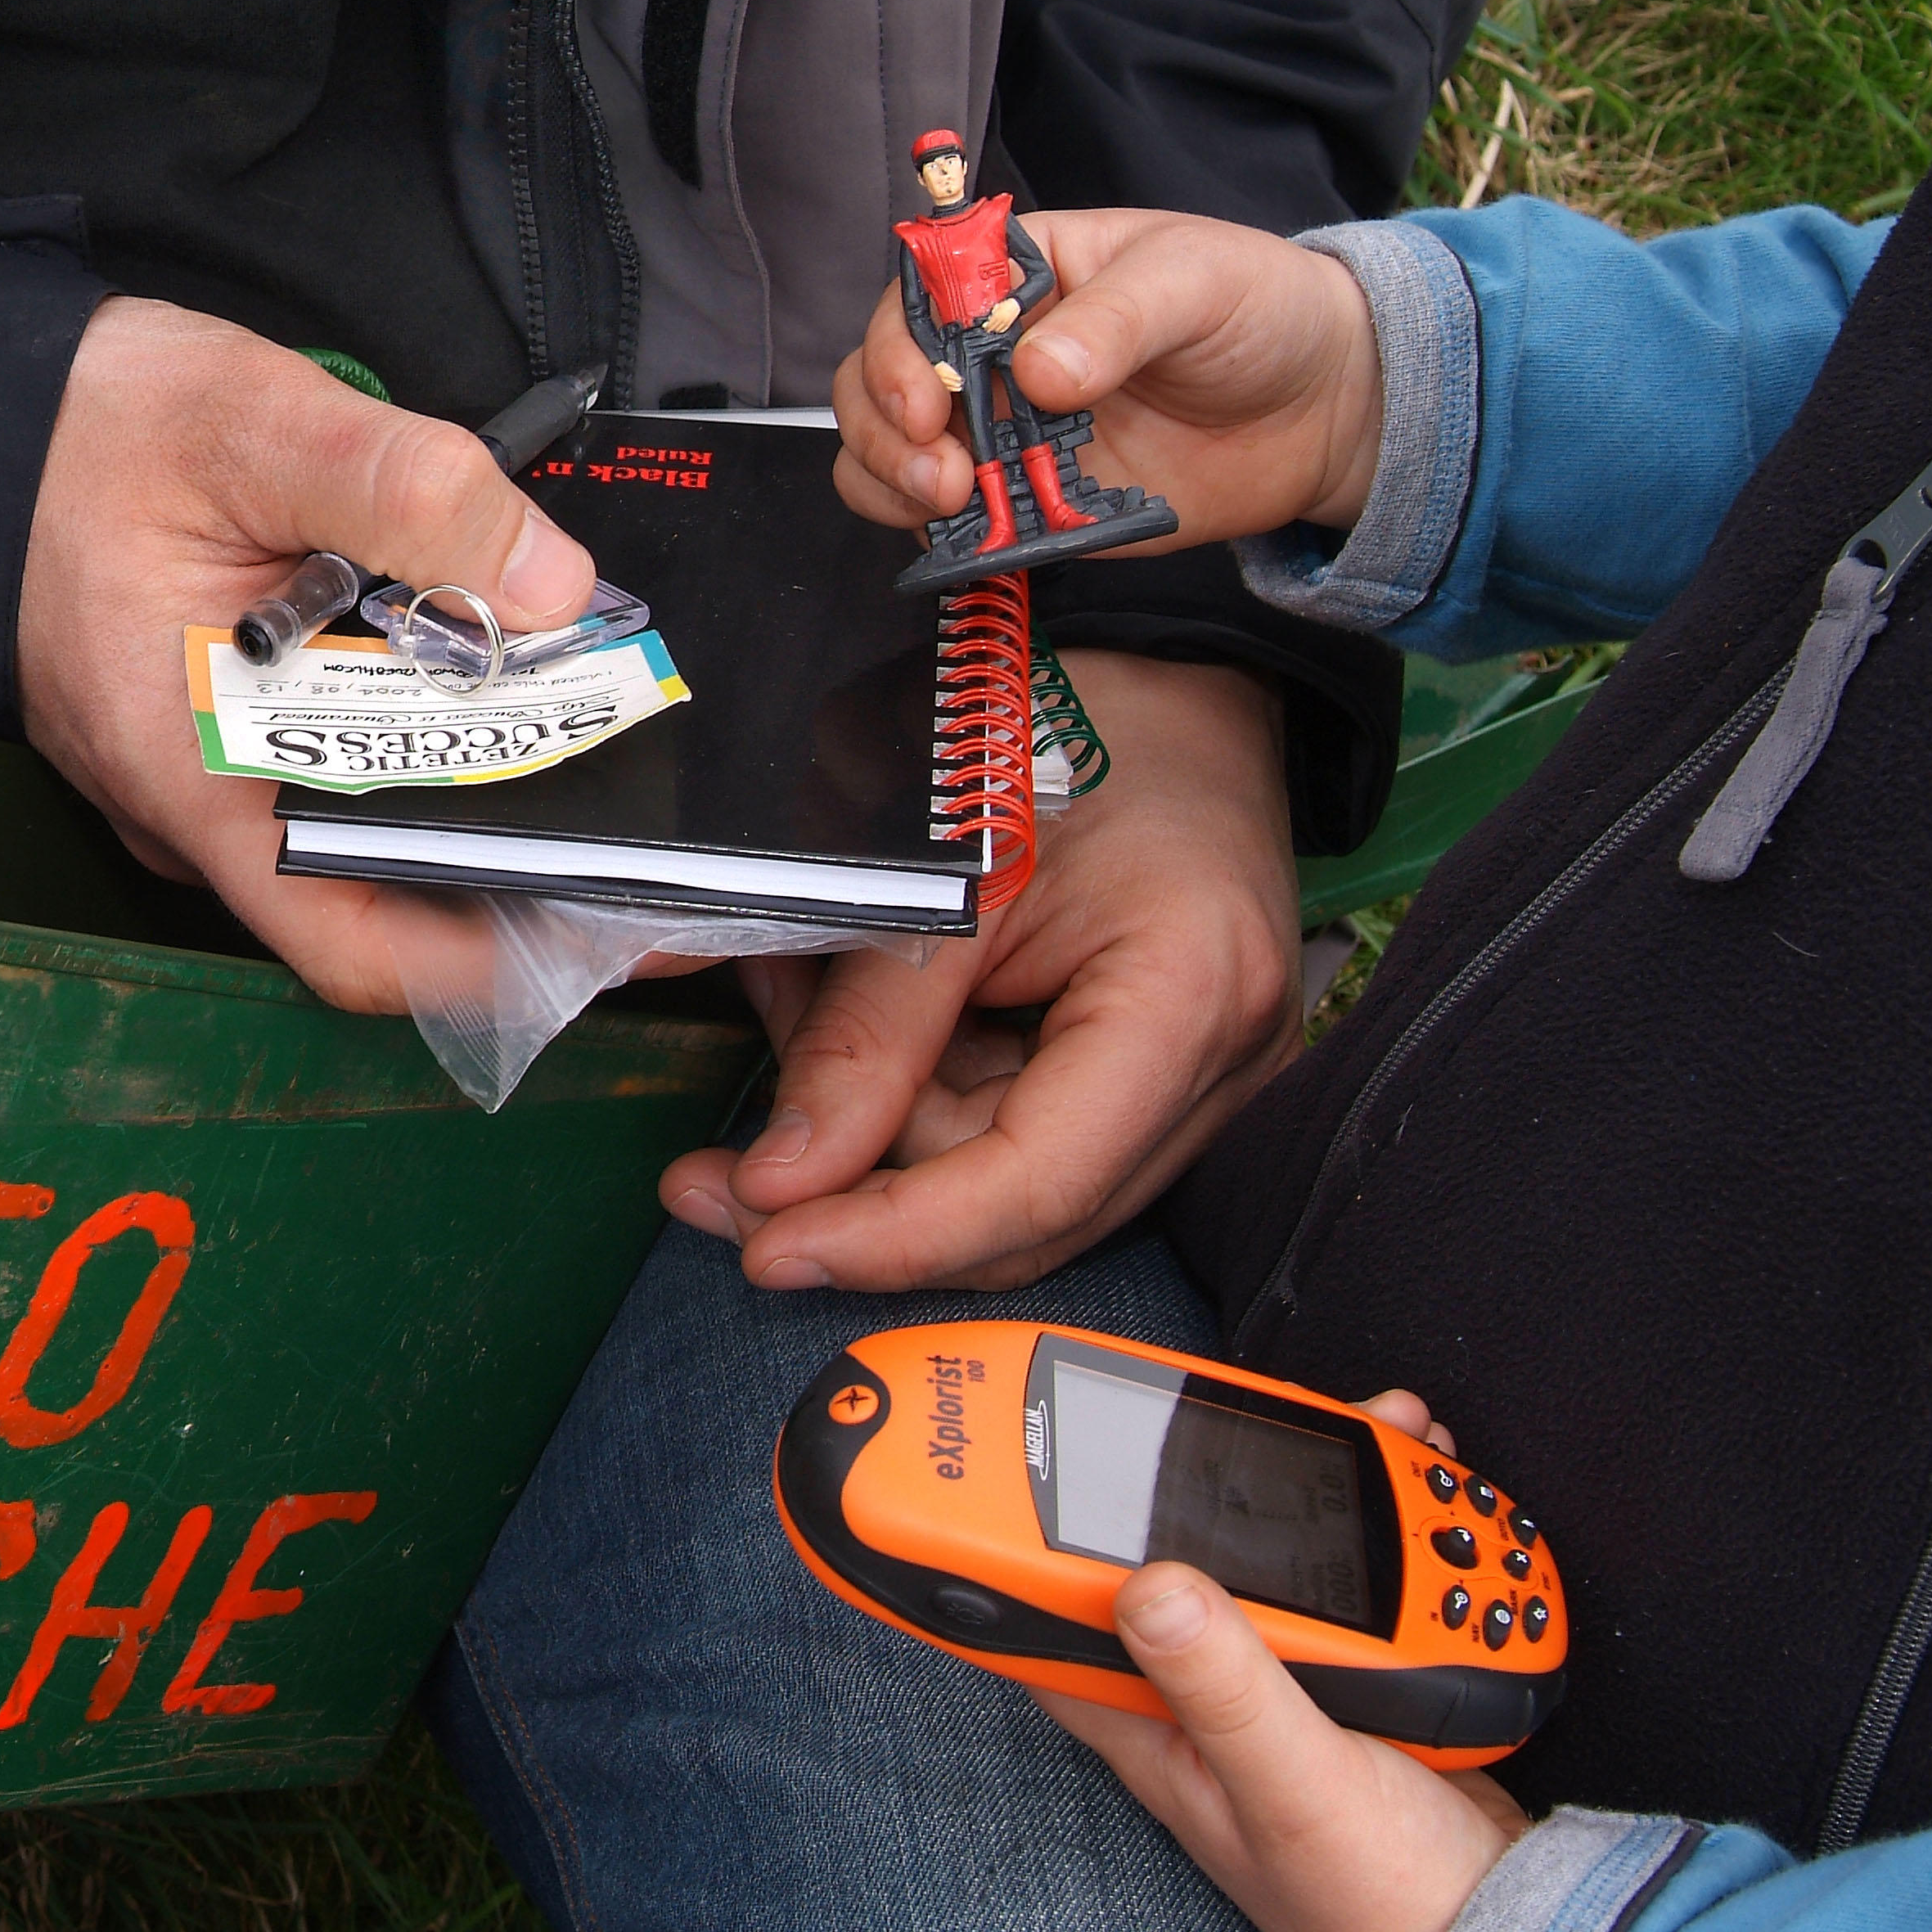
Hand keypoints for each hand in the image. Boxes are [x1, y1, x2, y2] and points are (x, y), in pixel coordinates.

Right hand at [18, 298, 597, 1012]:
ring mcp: (210, 790)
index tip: (621, 926)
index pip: (360, 944)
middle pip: (391, 899)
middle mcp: (202, 819)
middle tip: (662, 833)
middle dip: (527, 874)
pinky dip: (430, 753)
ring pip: (370, 839)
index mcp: (198, 780)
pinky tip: (506, 691)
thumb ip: (410, 489)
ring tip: (613, 754)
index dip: (501, 957)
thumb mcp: (253, 422)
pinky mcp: (222, 747)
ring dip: (484, 805)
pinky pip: (339, 780)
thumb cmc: (80, 433)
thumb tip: (554, 581)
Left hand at [659, 649, 1300, 1290]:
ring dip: (875, 1131)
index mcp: (1189, 999)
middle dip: (860, 1201)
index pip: (1034, 1183)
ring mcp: (1193, 1083)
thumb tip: (779, 1185)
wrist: (1168, 681)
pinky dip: (916, 1096)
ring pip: (1000, 1183)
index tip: (767, 1250)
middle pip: (1016, 1214)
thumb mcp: (946, 869)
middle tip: (714, 1179)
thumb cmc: (1073, 730)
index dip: (892, 1238)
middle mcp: (1218, 1068)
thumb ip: (867, 1036)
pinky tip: (849, 1021)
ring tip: (793, 1004)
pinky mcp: (1149, 1080)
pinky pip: (1012, 1135)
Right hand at [834, 209, 1384, 545]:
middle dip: (882, 428)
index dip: (899, 348)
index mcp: (1019, 272)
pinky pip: (944, 521)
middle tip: (940, 473)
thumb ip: (1118, 320)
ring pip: (886, 452)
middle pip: (876, 379)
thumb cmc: (1258, 311)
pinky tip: (965, 535)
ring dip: (888, 481)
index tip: (928, 402)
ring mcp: (999, 429)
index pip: (916, 296)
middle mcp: (990, 350)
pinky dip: (931, 535)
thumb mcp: (1196, 284)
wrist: (1320, 409)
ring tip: (947, 503)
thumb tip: (1039, 373)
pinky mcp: (1023, 499)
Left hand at [982, 297, 1020, 333]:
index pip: (989, 324)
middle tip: (987, 329)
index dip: (986, 327)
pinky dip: (1000, 330)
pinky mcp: (1009, 324)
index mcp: (997, 315)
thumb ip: (992, 312)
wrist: (1015, 304)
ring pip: (998, 330)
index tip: (984, 327)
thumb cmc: (1006, 304)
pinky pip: (1003, 329)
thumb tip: (988, 319)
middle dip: (989, 329)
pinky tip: (998, 329)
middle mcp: (1001, 320)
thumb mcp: (997, 307)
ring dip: (994, 330)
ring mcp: (1005, 323)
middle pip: (993, 328)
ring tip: (992, 329)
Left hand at [1035, 1398, 1530, 1931]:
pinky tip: (1429, 1477)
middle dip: (1193, 1473)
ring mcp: (1283, 1680)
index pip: (1047, 1621)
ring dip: (1321, 1486)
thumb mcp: (1294, 1787)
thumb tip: (1143, 1581)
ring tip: (1384, 1432)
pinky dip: (1394, 1524)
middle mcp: (1203, 1698)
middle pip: (1169, 1553)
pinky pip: (1358, 1576)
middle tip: (1225, 1404)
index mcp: (1154, 1729)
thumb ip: (1224, 1687)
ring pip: (1274, 1550)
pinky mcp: (1360, 1674)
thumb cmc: (1386, 1904)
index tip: (985, 1456)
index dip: (1002, 1544)